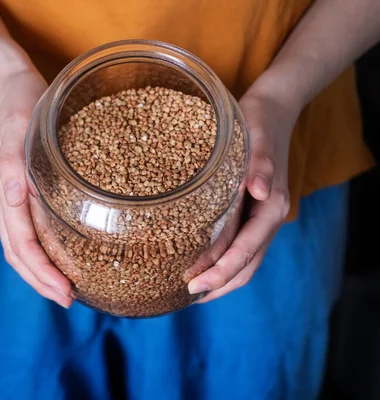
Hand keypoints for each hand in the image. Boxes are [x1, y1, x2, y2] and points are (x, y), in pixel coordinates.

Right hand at [0, 68, 72, 307]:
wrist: (9, 84)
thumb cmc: (17, 103)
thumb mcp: (17, 127)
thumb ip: (11, 162)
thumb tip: (12, 199)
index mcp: (5, 190)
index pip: (22, 244)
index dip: (42, 272)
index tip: (66, 292)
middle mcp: (8, 199)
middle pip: (19, 253)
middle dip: (42, 281)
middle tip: (69, 300)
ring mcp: (14, 195)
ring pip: (21, 245)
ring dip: (40, 271)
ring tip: (64, 288)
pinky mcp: (24, 188)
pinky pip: (29, 228)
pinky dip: (43, 250)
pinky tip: (62, 253)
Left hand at [188, 90, 299, 301]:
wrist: (273, 110)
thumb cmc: (259, 124)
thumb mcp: (256, 140)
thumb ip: (258, 166)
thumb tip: (258, 191)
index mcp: (270, 207)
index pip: (245, 251)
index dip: (220, 272)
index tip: (193, 286)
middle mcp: (268, 218)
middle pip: (247, 265)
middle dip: (218, 284)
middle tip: (186, 295)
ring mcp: (261, 217)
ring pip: (245, 260)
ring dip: (222, 278)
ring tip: (193, 290)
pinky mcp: (252, 212)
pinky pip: (240, 245)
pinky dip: (223, 261)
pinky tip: (202, 262)